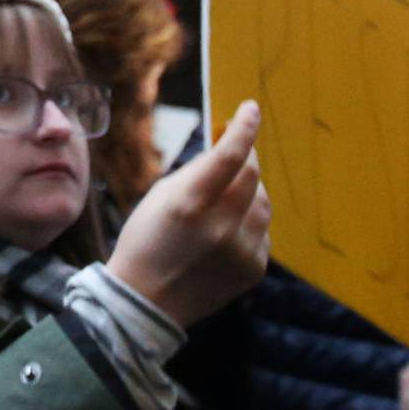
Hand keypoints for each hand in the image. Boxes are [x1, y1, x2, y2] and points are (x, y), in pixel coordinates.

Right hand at [105, 100, 268, 327]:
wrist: (148, 301)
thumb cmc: (145, 241)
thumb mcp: (159, 196)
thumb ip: (196, 174)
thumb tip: (227, 152)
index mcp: (190, 203)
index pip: (230, 155)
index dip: (244, 128)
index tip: (251, 108)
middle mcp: (221, 226)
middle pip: (252, 176)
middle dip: (248, 156)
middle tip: (240, 149)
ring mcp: (242, 251)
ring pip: (263, 203)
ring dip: (250, 190)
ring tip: (229, 194)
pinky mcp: (254, 269)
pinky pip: (262, 232)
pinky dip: (250, 222)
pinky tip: (228, 230)